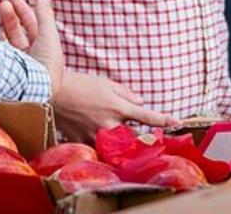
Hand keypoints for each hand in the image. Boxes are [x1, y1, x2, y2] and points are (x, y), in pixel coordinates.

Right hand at [0, 0, 64, 95]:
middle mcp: (29, 55)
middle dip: (9, 16)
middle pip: (17, 30)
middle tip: (0, 3)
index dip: (23, 9)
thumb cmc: (47, 64)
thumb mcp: (48, 35)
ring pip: (5, 40)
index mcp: (42, 47)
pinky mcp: (2, 71)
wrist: (37, 93)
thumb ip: (44, 14)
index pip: (32, 24)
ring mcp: (15, 63)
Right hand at [52, 72, 175, 143]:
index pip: (147, 116)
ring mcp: (95, 135)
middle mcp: (109, 124)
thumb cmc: (81, 83)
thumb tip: (140, 101)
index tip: (177, 122)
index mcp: (118, 107)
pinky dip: (99, 144)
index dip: (163, 119)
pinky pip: (96, 148)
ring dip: (120, 143)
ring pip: (115, 146)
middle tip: (148, 138)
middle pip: (134, 138)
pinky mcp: (82, 141)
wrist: (52, 90)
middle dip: (142, 139)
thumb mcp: (106, 83)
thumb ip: (126, 93)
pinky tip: (96, 137)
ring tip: (116, 137)